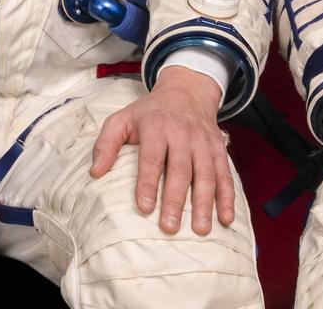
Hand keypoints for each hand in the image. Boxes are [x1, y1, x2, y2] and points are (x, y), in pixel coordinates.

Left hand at [89, 66, 232, 234]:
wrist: (187, 91)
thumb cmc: (150, 112)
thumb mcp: (123, 118)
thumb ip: (106, 144)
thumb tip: (95, 172)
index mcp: (156, 126)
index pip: (151, 158)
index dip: (147, 183)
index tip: (144, 208)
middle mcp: (182, 134)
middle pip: (180, 169)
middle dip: (175, 200)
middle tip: (169, 227)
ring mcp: (203, 143)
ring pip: (206, 175)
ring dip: (204, 203)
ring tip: (200, 230)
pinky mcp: (219, 150)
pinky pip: (225, 175)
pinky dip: (227, 197)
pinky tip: (226, 219)